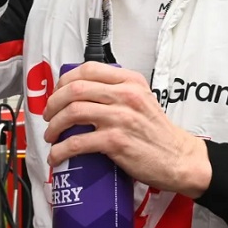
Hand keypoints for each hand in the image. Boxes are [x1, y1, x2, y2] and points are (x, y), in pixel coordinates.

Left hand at [42, 62, 211, 197]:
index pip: (88, 69)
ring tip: (51, 135)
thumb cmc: (157, 133)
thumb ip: (118, 91)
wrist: (179, 158)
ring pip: (73, 112)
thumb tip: (84, 93)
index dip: (64, 81)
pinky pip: (78, 142)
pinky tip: (57, 155)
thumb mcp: (142, 99)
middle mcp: (126, 96)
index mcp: (131, 82)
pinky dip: (61, 150)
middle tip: (49, 115)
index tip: (57, 93)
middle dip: (53, 103)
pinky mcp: (116, 142)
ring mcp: (121, 118)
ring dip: (54, 125)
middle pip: (75, 89)